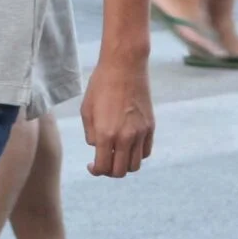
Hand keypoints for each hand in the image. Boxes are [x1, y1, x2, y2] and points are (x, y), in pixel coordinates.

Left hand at [78, 55, 154, 177]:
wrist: (125, 66)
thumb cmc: (101, 85)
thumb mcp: (87, 110)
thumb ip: (91, 135)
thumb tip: (98, 148)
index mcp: (106, 134)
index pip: (103, 167)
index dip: (95, 171)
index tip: (91, 165)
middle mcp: (125, 137)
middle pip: (120, 171)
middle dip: (109, 171)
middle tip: (103, 162)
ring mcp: (140, 133)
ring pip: (135, 165)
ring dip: (124, 165)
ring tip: (116, 154)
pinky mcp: (150, 126)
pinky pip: (145, 152)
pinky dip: (137, 155)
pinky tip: (128, 145)